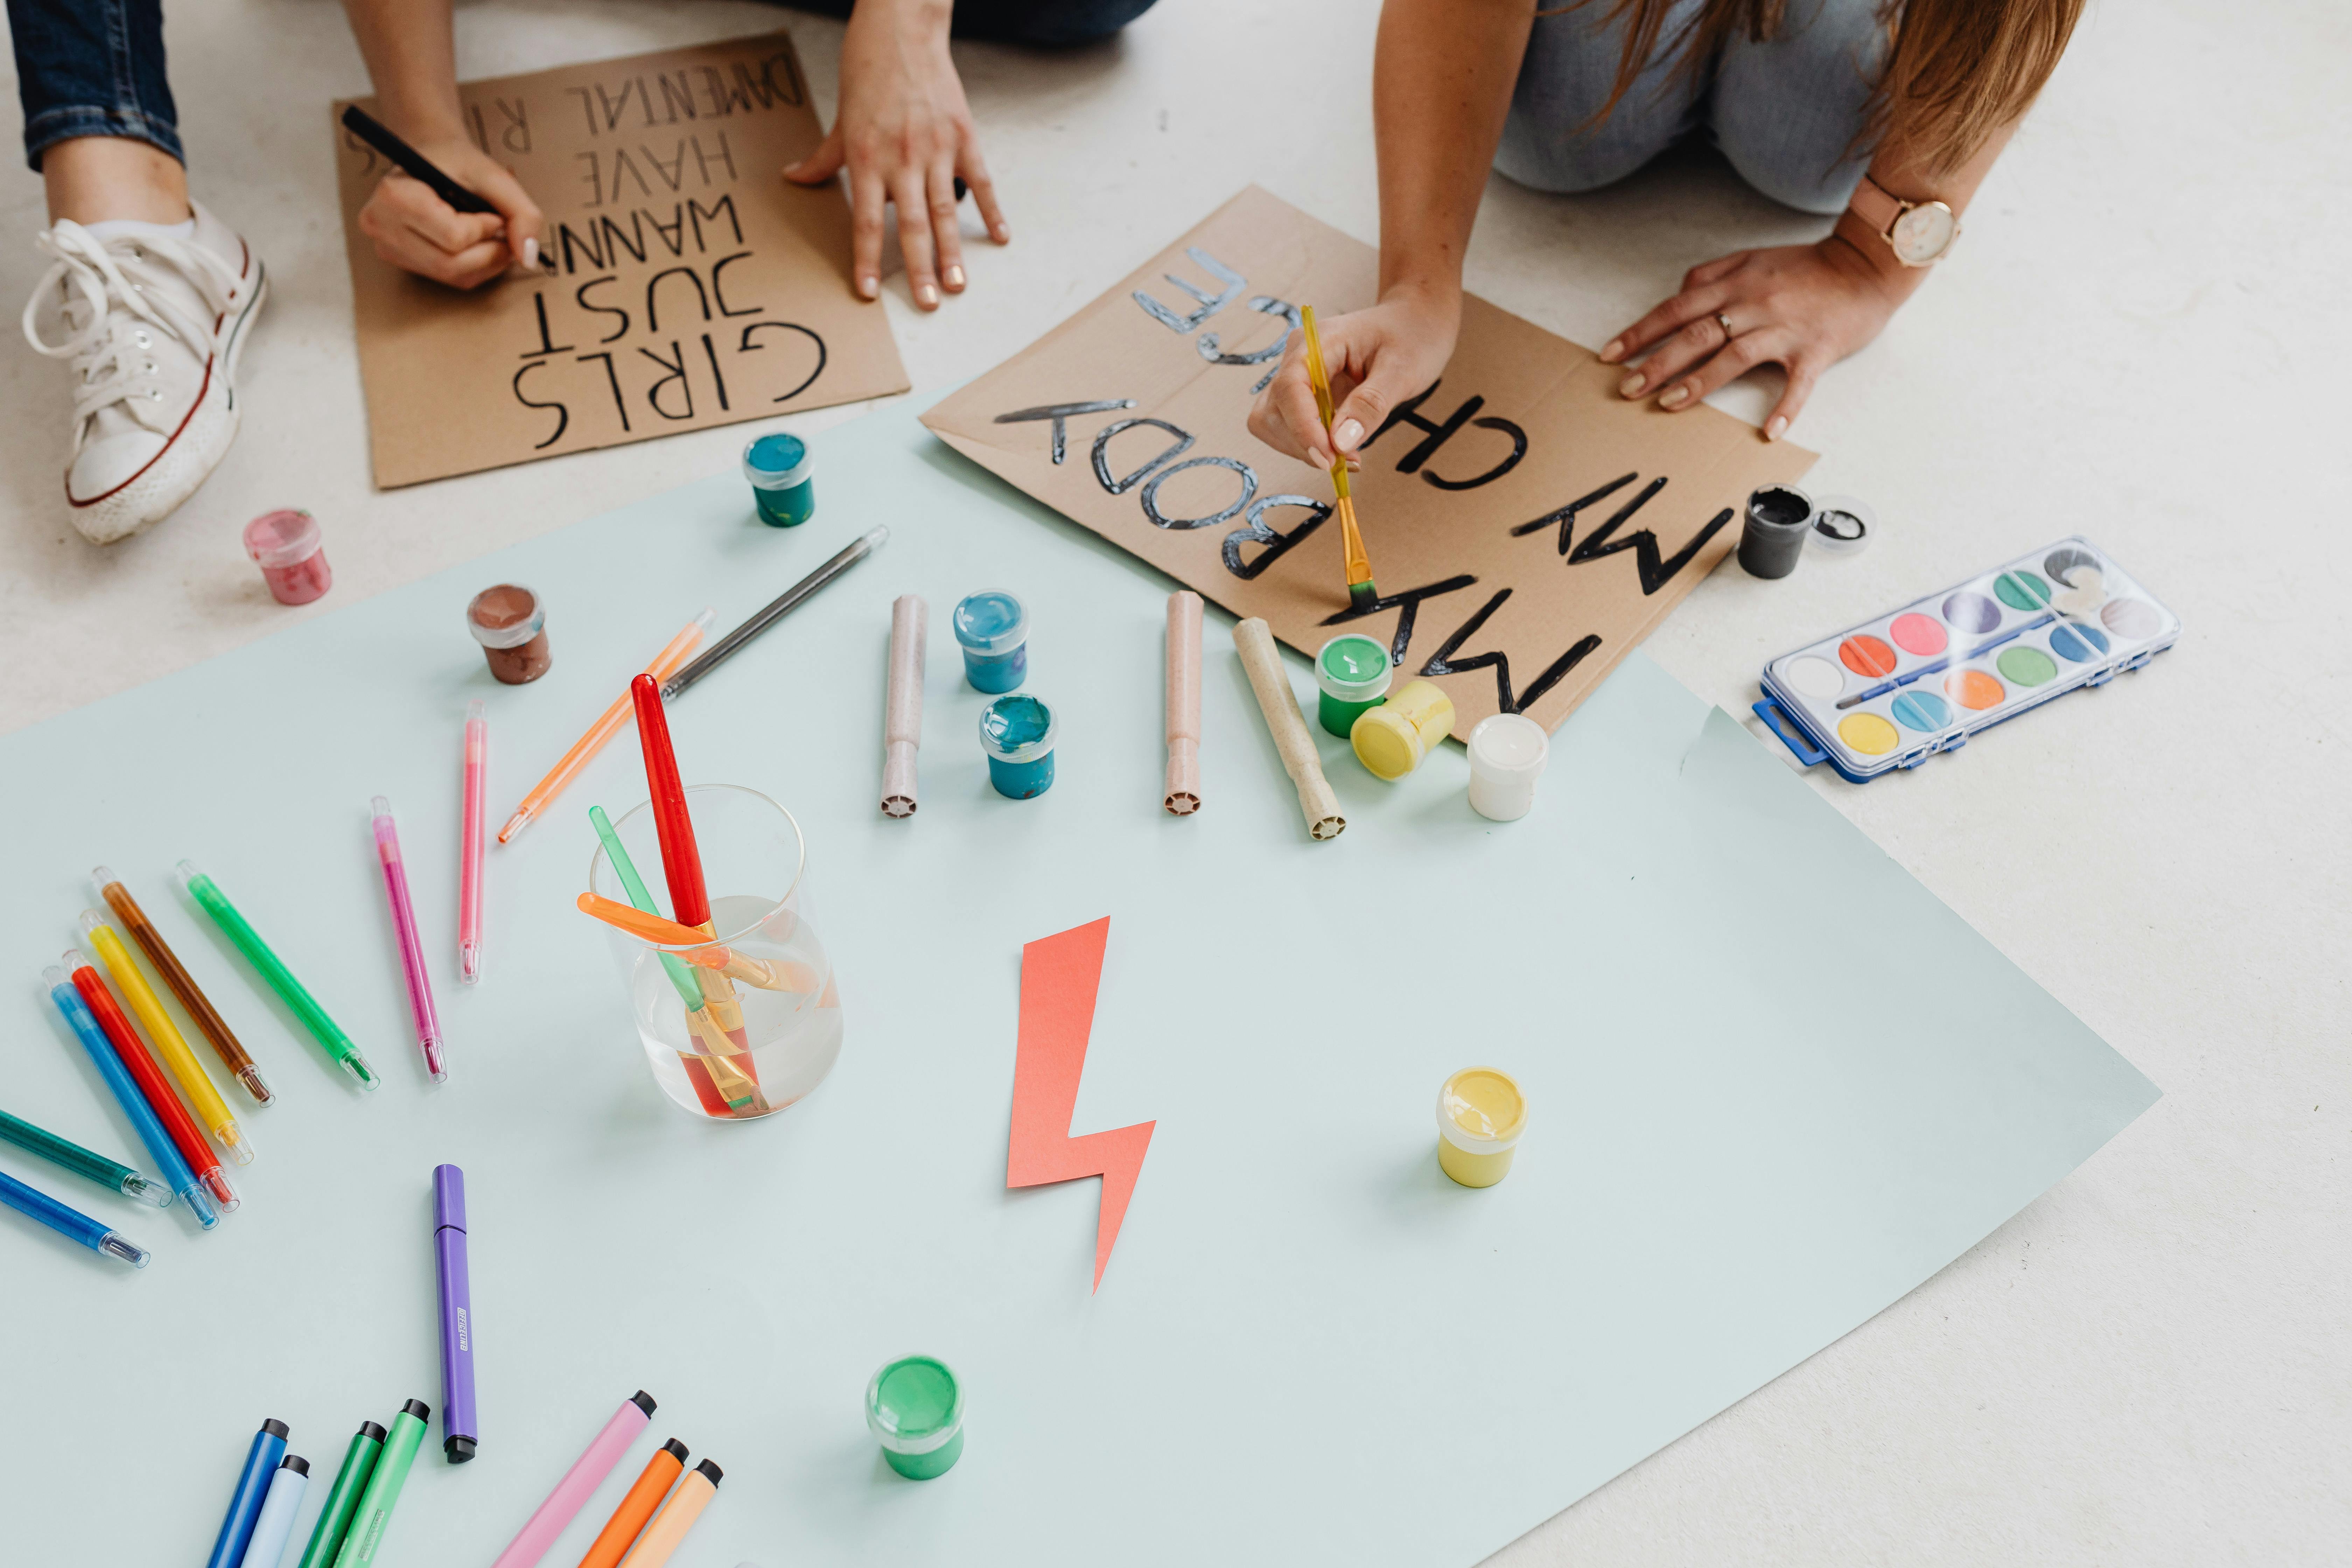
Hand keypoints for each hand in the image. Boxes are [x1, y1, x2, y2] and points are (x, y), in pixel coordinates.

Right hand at [355, 138, 542, 289]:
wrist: (431, 159)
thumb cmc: (456, 162)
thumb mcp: (494, 176)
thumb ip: (521, 212)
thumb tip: (529, 257)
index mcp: (395, 195)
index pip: (454, 237)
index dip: (486, 229)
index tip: (492, 213)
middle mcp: (381, 224)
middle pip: (451, 265)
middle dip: (488, 252)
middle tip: (499, 230)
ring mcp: (386, 246)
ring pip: (452, 276)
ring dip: (484, 261)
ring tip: (488, 234)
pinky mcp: (399, 260)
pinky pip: (448, 279)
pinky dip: (473, 266)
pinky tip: (475, 244)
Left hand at [784, 0, 1006, 309]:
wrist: (902, 29)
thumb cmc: (868, 71)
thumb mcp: (841, 119)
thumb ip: (822, 157)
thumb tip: (793, 178)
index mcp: (867, 158)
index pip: (865, 221)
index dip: (866, 259)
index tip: (870, 293)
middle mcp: (902, 159)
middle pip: (910, 225)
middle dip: (920, 268)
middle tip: (929, 303)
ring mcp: (936, 149)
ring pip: (945, 211)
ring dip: (953, 252)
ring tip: (960, 285)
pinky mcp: (963, 136)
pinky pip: (980, 181)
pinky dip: (992, 210)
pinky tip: (1000, 237)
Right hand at [1247, 287, 1462, 468]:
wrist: (1414, 323)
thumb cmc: (1411, 337)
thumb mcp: (1402, 370)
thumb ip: (1370, 405)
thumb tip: (1340, 443)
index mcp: (1319, 341)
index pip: (1290, 387)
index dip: (1303, 428)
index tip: (1328, 459)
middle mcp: (1298, 357)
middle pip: (1273, 410)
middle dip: (1302, 443)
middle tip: (1346, 460)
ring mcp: (1297, 376)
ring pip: (1273, 423)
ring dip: (1303, 448)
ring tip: (1347, 456)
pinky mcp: (1303, 394)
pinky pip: (1290, 428)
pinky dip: (1310, 446)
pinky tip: (1342, 448)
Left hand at [1600, 225, 1920, 439]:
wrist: (1866, 264)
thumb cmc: (1807, 268)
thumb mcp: (1753, 259)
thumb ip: (1714, 274)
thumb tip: (1680, 293)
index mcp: (1736, 284)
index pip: (1677, 308)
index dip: (1641, 332)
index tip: (1610, 354)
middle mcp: (1754, 304)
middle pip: (1696, 334)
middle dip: (1657, 362)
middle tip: (1627, 388)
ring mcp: (1785, 328)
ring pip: (1735, 355)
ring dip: (1700, 381)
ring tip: (1669, 404)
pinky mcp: (1815, 349)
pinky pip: (1798, 382)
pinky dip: (1785, 407)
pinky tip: (1769, 431)